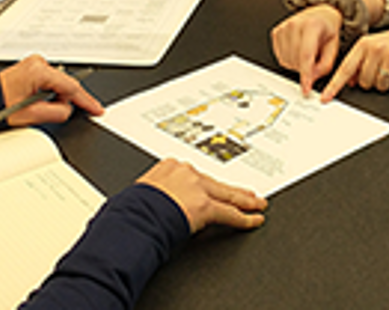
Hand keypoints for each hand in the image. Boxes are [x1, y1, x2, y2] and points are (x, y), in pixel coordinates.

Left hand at [0, 54, 103, 125]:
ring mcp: (34, 64)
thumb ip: (57, 112)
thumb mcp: (32, 115)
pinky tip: (36, 101)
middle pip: (65, 84)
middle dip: (63, 100)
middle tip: (49, 113)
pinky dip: (48, 93)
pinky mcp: (30, 68)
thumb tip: (67, 110)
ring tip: (35, 107)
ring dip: (53, 97)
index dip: (86, 101)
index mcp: (39, 71)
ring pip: (57, 84)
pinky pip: (48, 82)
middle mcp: (38, 63)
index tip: (97, 109)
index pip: (71, 87)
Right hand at [137, 159, 266, 232]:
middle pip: (216, 183)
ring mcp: (197, 188)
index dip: (209, 184)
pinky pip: (229, 213)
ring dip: (245, 201)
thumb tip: (154, 205)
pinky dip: (244, 219)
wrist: (133, 215)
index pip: (196, 176)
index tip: (215, 187)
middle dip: (234, 190)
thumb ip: (156, 195)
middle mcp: (186, 173)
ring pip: (227, 195)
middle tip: (250, 193)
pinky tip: (254, 220)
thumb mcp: (142, 193)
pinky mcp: (205, 206)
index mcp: (169, 167)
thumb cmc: (130, 208)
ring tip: (258, 204)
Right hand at [270, 4, 343, 95]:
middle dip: (305, 69)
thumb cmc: (327, 29)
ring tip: (307, 54)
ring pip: (286, 60)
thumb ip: (325, 65)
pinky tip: (298, 51)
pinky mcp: (276, 32)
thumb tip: (311, 79)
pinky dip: (290, 60)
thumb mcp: (334, 46)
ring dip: (296, 65)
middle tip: (314, 61)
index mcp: (312, 25)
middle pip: (295, 60)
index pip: (306, 55)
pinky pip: (280, 57)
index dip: (305, 74)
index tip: (306, 88)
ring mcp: (283, 28)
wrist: (319, 14)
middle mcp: (295, 25)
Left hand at [320, 25, 388, 102]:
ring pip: (380, 86)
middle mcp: (376, 47)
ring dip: (387, 83)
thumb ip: (360, 62)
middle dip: (372, 81)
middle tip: (382, 69)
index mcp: (363, 43)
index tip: (326, 98)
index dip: (334, 86)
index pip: (345, 69)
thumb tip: (349, 81)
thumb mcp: (374, 47)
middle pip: (364, 82)